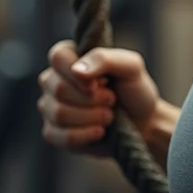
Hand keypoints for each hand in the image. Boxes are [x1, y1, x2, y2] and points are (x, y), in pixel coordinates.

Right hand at [38, 40, 158, 153]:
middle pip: (58, 88)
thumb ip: (104, 59)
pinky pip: (59, 136)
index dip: (79, 72)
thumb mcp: (130, 66)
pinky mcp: (53, 132)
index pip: (58, 56)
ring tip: (109, 115)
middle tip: (112, 99)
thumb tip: (77, 71)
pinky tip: (100, 131)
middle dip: (93, 99)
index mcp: (69, 56)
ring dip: (92, 117)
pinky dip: (85, 135)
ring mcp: (50, 106)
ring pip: (59, 113)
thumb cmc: (134, 89)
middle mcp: (53, 80)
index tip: (103, 82)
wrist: (142, 121)